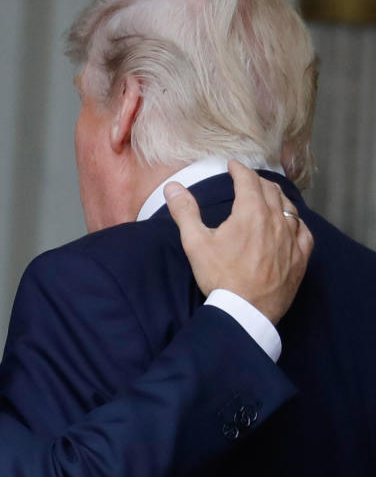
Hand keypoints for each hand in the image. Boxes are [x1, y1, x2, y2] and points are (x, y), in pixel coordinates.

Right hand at [165, 160, 313, 323]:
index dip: (239, 169)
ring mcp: (292, 239)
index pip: (248, 180)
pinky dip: (295, 222)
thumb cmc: (220, 277)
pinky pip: (303, 231)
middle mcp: (276, 220)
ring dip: (277, 197)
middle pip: (270, 190)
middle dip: (257, 181)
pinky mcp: (300, 258)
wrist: (246, 311)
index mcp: (251, 212)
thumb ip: (185, 212)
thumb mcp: (196, 243)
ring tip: (268, 196)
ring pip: (289, 208)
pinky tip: (291, 224)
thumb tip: (173, 188)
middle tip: (247, 180)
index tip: (233, 165)